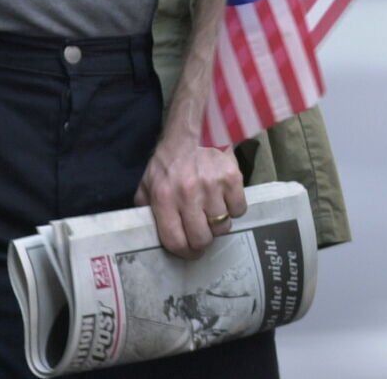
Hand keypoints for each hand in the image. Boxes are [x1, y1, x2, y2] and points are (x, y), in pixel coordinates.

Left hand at [135, 135, 247, 258]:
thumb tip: (148, 238)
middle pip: (202, 238)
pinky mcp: (232, 176)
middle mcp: (188, 193)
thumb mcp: (146, 187)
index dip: (185, 253)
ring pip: (223, 226)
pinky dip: (235, 209)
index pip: (176, 241)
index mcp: (164, 198)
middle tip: (204, 235)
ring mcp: (213, 185)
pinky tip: (225, 200)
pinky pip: (240, 209)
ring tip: (214, 214)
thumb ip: (147, 212)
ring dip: (219, 225)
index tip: (191, 253)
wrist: (191, 132)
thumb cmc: (167, 164)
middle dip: (203, 242)